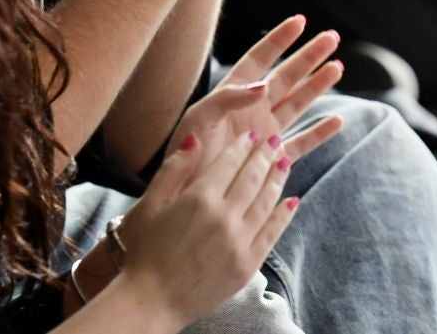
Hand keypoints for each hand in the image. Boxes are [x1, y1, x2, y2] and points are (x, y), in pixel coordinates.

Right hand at [109, 124, 300, 326]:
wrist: (152, 300)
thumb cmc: (145, 251)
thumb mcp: (150, 204)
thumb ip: (173, 169)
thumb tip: (195, 139)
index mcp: (199, 198)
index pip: (229, 163)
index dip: (242, 146)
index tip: (252, 135)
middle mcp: (224, 217)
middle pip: (251, 178)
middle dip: (265, 156)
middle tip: (274, 141)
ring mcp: (239, 243)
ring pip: (265, 202)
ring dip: (277, 179)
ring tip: (285, 162)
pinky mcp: (247, 266)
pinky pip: (271, 234)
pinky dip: (283, 215)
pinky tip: (291, 201)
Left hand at [163, 15, 346, 166]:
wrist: (184, 192)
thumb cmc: (185, 152)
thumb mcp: (198, 118)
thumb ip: (228, 99)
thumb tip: (263, 84)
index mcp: (233, 94)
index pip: (260, 59)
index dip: (279, 40)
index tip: (300, 21)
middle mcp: (252, 109)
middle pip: (286, 77)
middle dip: (308, 57)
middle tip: (332, 37)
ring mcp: (265, 133)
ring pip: (298, 104)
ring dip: (317, 86)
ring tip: (337, 67)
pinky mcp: (272, 160)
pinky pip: (301, 143)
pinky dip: (320, 134)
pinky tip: (337, 121)